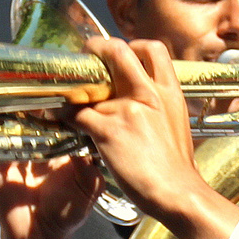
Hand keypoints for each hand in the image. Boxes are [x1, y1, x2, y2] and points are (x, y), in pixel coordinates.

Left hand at [70, 38, 199, 215]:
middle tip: (86, 56)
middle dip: (97, 47)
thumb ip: (161, 108)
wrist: (178, 193)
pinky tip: (61, 117)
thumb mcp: (177, 124)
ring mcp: (127, 110)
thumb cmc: (178, 168)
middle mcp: (149, 94)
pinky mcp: (109, 131)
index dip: (132, 46)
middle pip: (118, 51)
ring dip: (75, 84)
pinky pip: (77, 113)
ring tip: (66, 90)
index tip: (120, 54)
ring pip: (91, 82)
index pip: (152, 49)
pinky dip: (65, 113)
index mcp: (169, 92)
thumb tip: (146, 108)